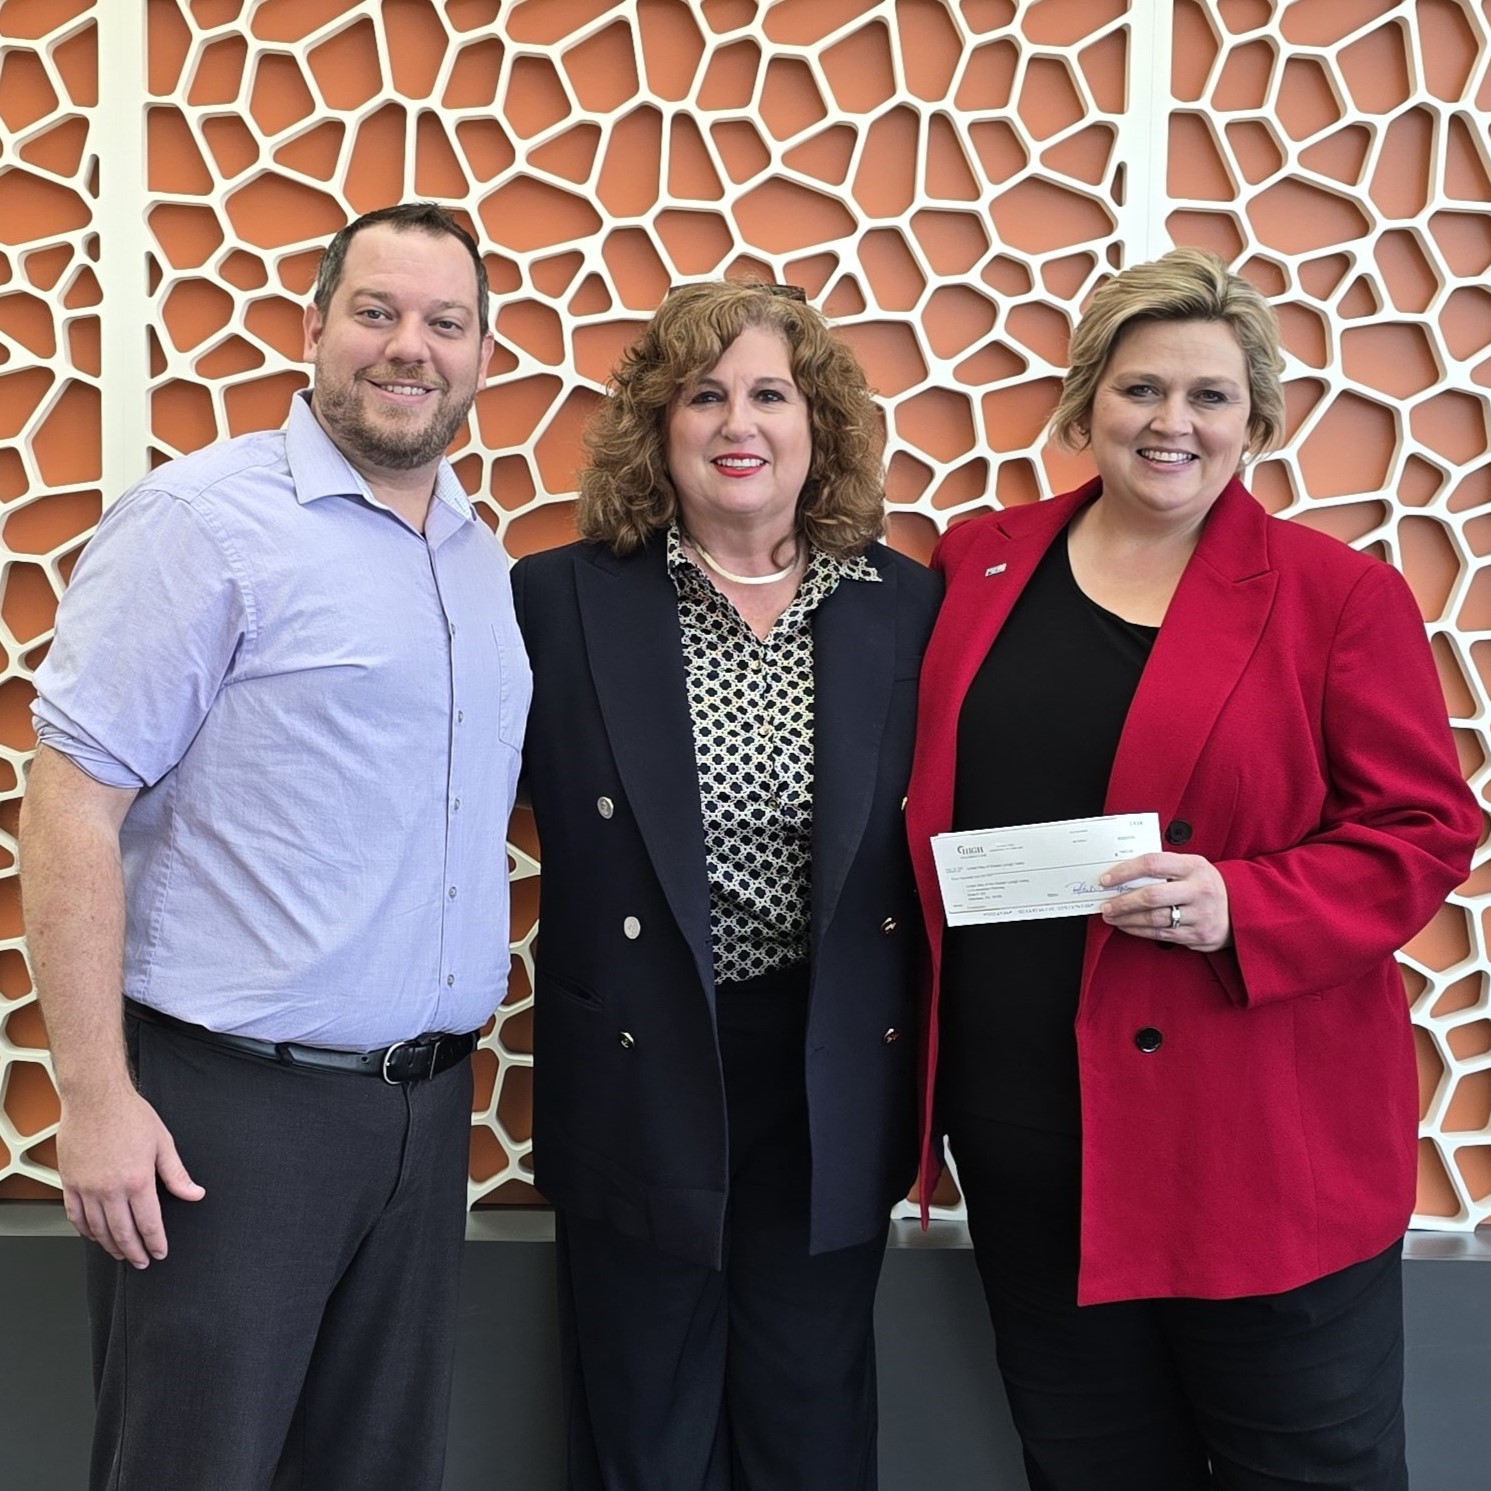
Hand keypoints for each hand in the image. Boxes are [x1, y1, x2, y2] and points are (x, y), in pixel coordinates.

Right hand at [56, 1089, 204, 1267]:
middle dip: (134, 1251)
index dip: (155, 1242)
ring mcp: (87, 1188)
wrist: (95, 1098)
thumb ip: (177, 1174)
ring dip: (110, 1245)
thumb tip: (195, 1194)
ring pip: (98, 1230)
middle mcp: (110, 1190)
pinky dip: (85, 1231)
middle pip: (122, 1233)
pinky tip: (94, 1236)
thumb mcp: (163, 1143)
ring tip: (121, 1253)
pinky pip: (75, 1216)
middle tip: (142, 1262)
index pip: (148, 1224)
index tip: (159, 1253)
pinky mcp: (70, 1183)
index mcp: (137, 1180)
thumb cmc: (130, 1115)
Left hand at [1099, 852, 1231, 951]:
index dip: (1126, 871)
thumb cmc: (1205, 884)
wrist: (1241, 909)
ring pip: (1154, 919)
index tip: (1107, 879)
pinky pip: (1161, 935)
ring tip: (1111, 916)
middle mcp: (1199, 890)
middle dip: (1123, 902)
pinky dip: (1139, 931)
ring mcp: (1200, 915)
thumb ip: (1164, 867)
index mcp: (1194, 866)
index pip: (1153, 864)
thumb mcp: (1192, 866)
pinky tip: (1127, 926)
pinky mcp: (1198, 936)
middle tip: (1105, 904)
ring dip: (1127, 919)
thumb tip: (1123, 872)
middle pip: (1152, 896)